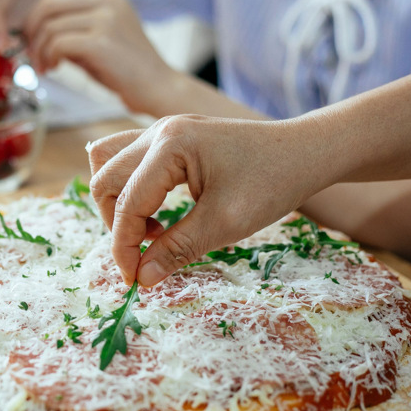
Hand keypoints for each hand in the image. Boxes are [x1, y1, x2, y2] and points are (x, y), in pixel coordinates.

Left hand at [23, 0, 175, 112]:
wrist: (158, 88)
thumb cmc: (126, 70)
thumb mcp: (98, 40)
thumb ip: (72, 30)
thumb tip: (34, 31)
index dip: (36, 20)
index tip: (32, 42)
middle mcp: (107, 1)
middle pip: (47, 6)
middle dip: (31, 32)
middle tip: (31, 55)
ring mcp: (106, 19)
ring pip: (50, 27)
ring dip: (39, 51)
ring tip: (45, 68)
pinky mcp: (101, 41)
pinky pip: (58, 44)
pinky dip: (49, 58)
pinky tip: (54, 69)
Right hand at [88, 115, 329, 286]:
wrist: (306, 151)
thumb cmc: (272, 183)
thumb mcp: (225, 223)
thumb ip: (177, 250)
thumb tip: (141, 278)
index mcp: (170, 146)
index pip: (127, 203)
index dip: (124, 247)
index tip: (133, 280)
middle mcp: (158, 130)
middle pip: (105, 179)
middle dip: (117, 224)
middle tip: (145, 254)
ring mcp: (162, 129)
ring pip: (108, 163)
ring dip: (117, 201)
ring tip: (151, 230)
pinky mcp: (169, 137)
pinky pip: (128, 160)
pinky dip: (130, 189)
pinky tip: (159, 213)